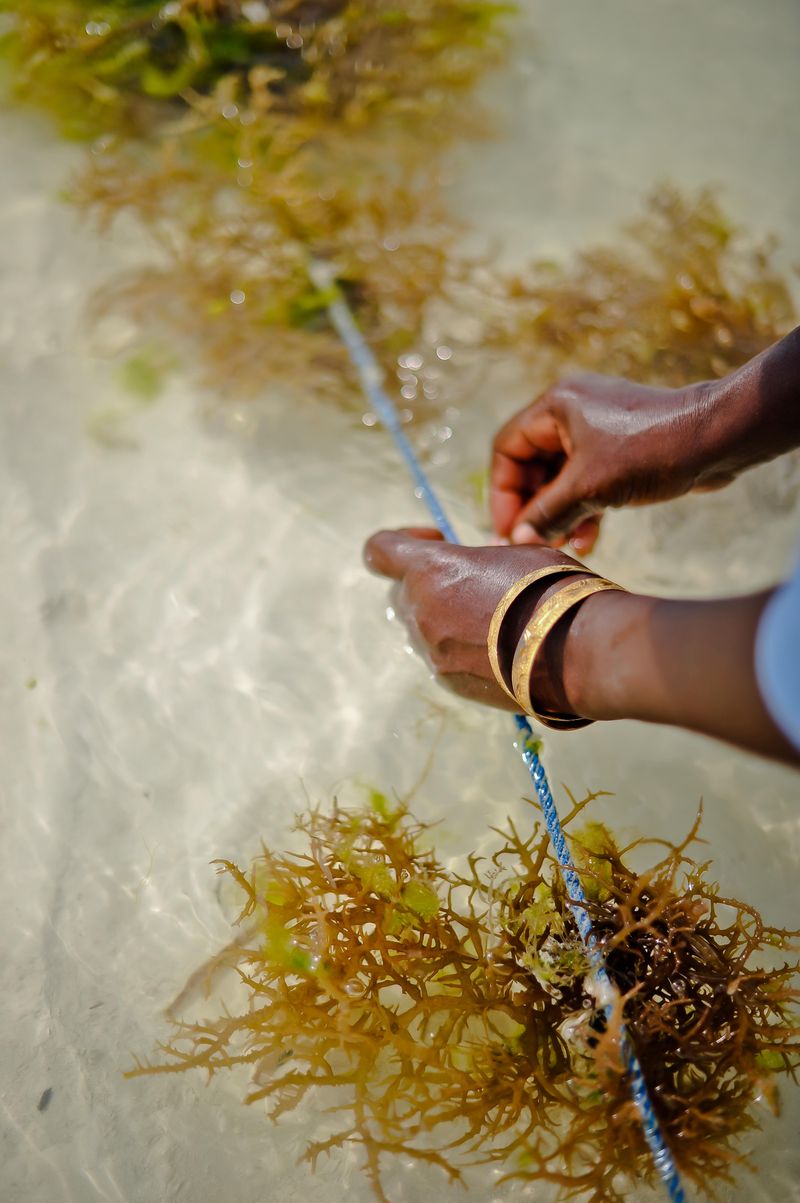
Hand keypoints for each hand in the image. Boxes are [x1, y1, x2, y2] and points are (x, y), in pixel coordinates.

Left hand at [363, 527, 585, 708]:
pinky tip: (497, 646)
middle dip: (426, 583)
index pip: (378, 550)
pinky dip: (459, 649)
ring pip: (421, 629)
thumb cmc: (550, 589)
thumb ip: (480, 561)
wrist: (575, 652)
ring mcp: (432, 652)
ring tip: (489, 618)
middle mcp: (420, 611)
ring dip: (444, 618)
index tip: (435, 540)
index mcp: (430, 569)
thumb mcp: (516, 554)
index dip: (399, 541)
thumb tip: (480, 569)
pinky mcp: (449, 682)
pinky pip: (441, 658)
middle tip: (469, 582)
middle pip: (400, 593)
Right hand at [490, 373, 731, 553]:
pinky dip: (584, 507)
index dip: (504, 493)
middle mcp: (571, 412)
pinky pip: (588, 479)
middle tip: (535, 543)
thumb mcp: (589, 487)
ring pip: (562, 477)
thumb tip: (518, 539)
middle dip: (534, 507)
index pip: (508, 449)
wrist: (717, 439)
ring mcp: (597, 429)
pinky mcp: (620, 448)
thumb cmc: (650, 451)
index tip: (509, 530)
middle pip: (533, 465)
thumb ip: (547, 513)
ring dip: (560, 513)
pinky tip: (588, 539)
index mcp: (555, 406)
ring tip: (563, 546)